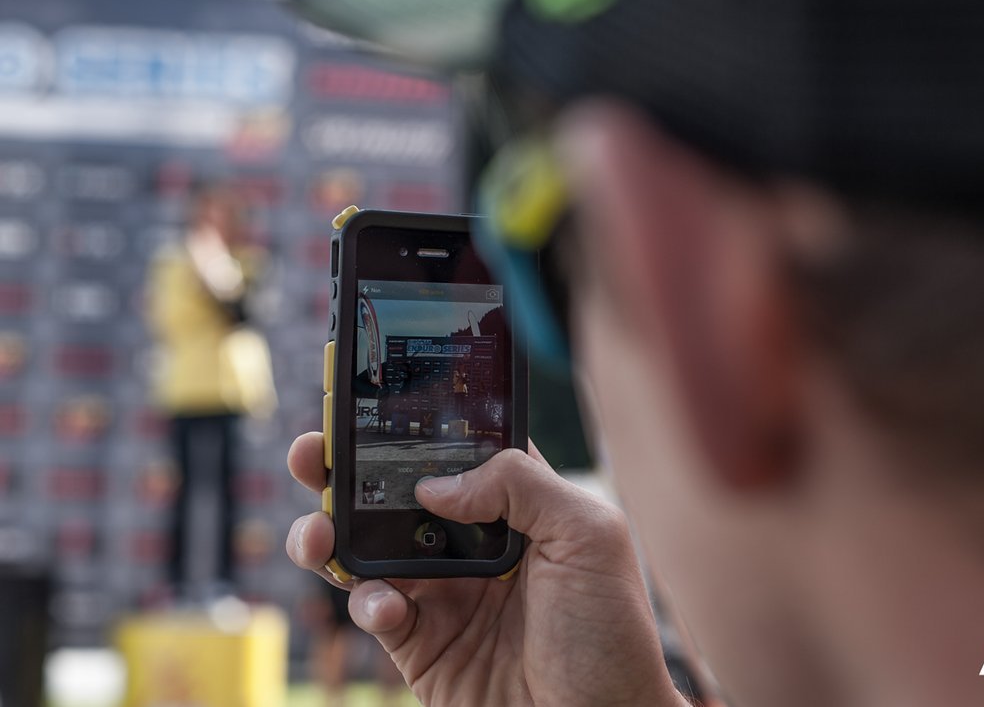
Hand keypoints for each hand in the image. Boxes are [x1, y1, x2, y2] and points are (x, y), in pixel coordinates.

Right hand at [286, 433, 683, 706]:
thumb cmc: (611, 633)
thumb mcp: (589, 536)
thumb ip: (521, 484)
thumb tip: (437, 483)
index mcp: (517, 504)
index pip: (455, 448)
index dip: (413, 424)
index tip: (371, 401)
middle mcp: (474, 541)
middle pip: (396, 491)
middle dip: (347, 469)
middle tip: (312, 452)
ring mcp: (444, 592)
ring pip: (367, 549)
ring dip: (330, 534)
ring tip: (319, 536)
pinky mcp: (422, 643)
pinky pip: (373, 609)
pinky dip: (368, 603)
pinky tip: (389, 606)